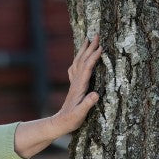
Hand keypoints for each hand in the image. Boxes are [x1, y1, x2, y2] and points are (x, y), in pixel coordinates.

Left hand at [13, 33, 101, 158]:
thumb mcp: (80, 115)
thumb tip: (96, 94)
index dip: (93, 58)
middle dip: (89, 47)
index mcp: (79, 87)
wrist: (58, 124)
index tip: (101, 47)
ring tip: (87, 40)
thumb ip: (87, 105)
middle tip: (96, 35)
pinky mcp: (74, 87)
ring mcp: (74, 84)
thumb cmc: (70, 121)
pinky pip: (75, 69)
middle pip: (82, 61)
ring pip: (78, 62)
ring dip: (83, 50)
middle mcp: (76, 83)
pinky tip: (79, 58)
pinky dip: (79, 60)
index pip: (87, 68)